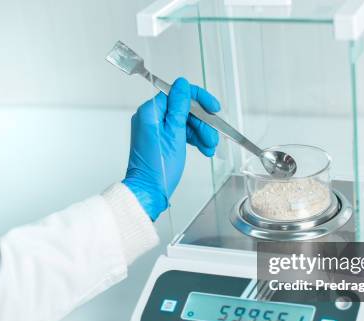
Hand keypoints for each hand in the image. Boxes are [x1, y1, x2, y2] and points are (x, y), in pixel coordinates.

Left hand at [123, 78, 220, 220]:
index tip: (214, 108)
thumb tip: (182, 85)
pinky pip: (180, 132)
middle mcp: (150, 118)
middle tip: (212, 137)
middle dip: (201, 122)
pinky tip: (203, 148)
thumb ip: (179, 106)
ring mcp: (155, 129)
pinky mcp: (160, 140)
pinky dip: (193, 139)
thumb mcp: (175, 133)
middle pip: (183, 109)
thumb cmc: (159, 168)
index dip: (199, 100)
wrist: (149, 191)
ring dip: (200, 133)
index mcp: (150, 112)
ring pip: (184, 122)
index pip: (178, 94)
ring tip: (210, 147)